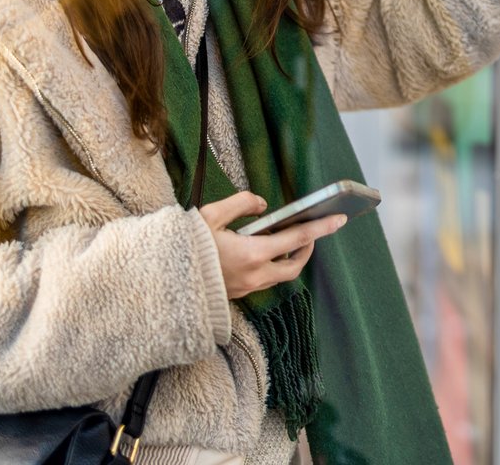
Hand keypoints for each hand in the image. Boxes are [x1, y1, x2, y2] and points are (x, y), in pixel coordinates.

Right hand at [198, 191, 347, 299]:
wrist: (160, 282)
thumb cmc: (183, 246)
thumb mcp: (211, 214)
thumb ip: (241, 204)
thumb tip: (262, 205)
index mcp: (252, 254)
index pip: (297, 239)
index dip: (321, 228)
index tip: (340, 219)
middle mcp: (254, 275)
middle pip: (294, 266)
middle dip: (306, 250)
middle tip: (310, 233)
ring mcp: (245, 288)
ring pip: (279, 276)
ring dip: (288, 259)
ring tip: (285, 240)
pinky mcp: (236, 294)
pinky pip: (263, 281)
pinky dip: (270, 267)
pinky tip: (261, 253)